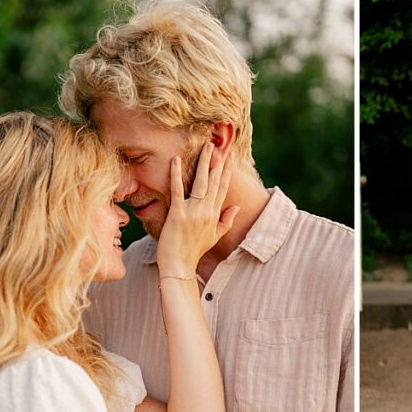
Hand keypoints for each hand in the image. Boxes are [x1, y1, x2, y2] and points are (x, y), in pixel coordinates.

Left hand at [156, 143, 239, 275]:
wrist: (179, 266)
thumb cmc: (194, 252)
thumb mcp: (214, 236)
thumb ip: (226, 220)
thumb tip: (235, 207)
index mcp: (214, 215)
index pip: (222, 188)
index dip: (226, 171)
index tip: (229, 156)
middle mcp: (206, 211)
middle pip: (214, 182)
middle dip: (217, 162)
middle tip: (217, 145)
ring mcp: (192, 212)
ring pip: (201, 182)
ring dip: (203, 163)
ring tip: (206, 147)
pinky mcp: (177, 214)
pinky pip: (177, 190)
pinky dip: (177, 174)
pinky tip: (176, 160)